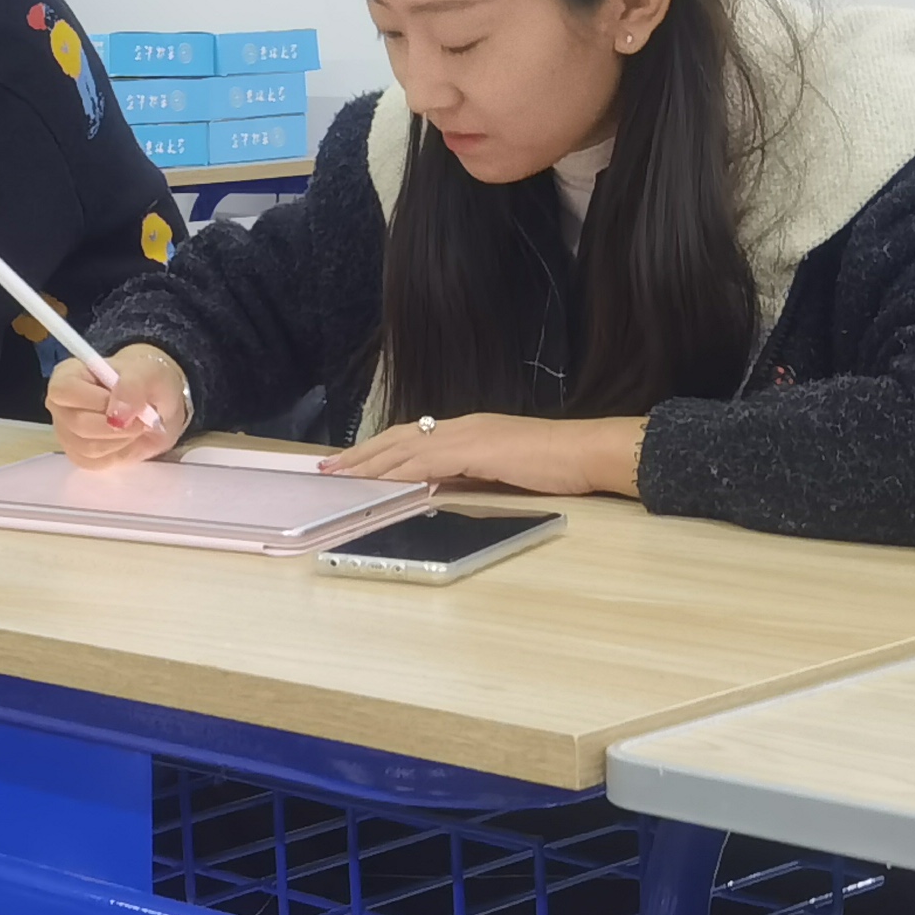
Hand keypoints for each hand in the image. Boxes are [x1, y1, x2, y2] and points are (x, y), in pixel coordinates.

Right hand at [50, 345, 192, 466]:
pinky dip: (119, 453)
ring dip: (120, 440)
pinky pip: (95, 463)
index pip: (65, 390)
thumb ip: (133, 385)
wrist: (159, 402)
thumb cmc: (147, 380)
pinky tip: (128, 439)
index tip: (125, 403)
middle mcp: (60, 405)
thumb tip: (116, 414)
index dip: (96, 400)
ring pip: (87, 448)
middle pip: (78, 424)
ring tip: (136, 427)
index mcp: (68, 375)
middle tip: (141, 419)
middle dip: (116, 426)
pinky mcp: (80, 455)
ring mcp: (67, 433)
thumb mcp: (149, 371)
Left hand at [324, 412, 647, 496]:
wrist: (587, 452)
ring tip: (341, 474)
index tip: (350, 462)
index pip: (410, 438)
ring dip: (370, 463)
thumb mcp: (500, 469)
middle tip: (327, 467)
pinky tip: (381, 481)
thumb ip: (468, 474)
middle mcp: (460, 427)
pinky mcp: (476, 448)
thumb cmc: (555, 464)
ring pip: (405, 447)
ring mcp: (468, 435)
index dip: (377, 450)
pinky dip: (400, 471)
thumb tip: (437, 487)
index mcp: (466, 431)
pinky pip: (428, 460)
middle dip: (360, 454)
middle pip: (398, 438)